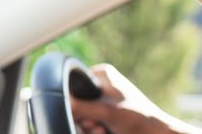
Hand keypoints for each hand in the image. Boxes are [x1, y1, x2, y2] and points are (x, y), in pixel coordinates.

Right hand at [71, 64, 201, 133]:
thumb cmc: (138, 119)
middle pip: (77, 103)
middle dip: (85, 119)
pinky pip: (91, 122)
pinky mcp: (108, 114)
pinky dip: (95, 130)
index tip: (86, 114)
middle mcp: (102, 85)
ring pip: (83, 116)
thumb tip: (63, 102)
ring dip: (89, 127)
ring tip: (102, 130)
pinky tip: (104, 132)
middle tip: (96, 125)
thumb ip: (82, 106)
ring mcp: (104, 100)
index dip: (75, 102)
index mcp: (102, 74)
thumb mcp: (107, 111)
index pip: (74, 85)